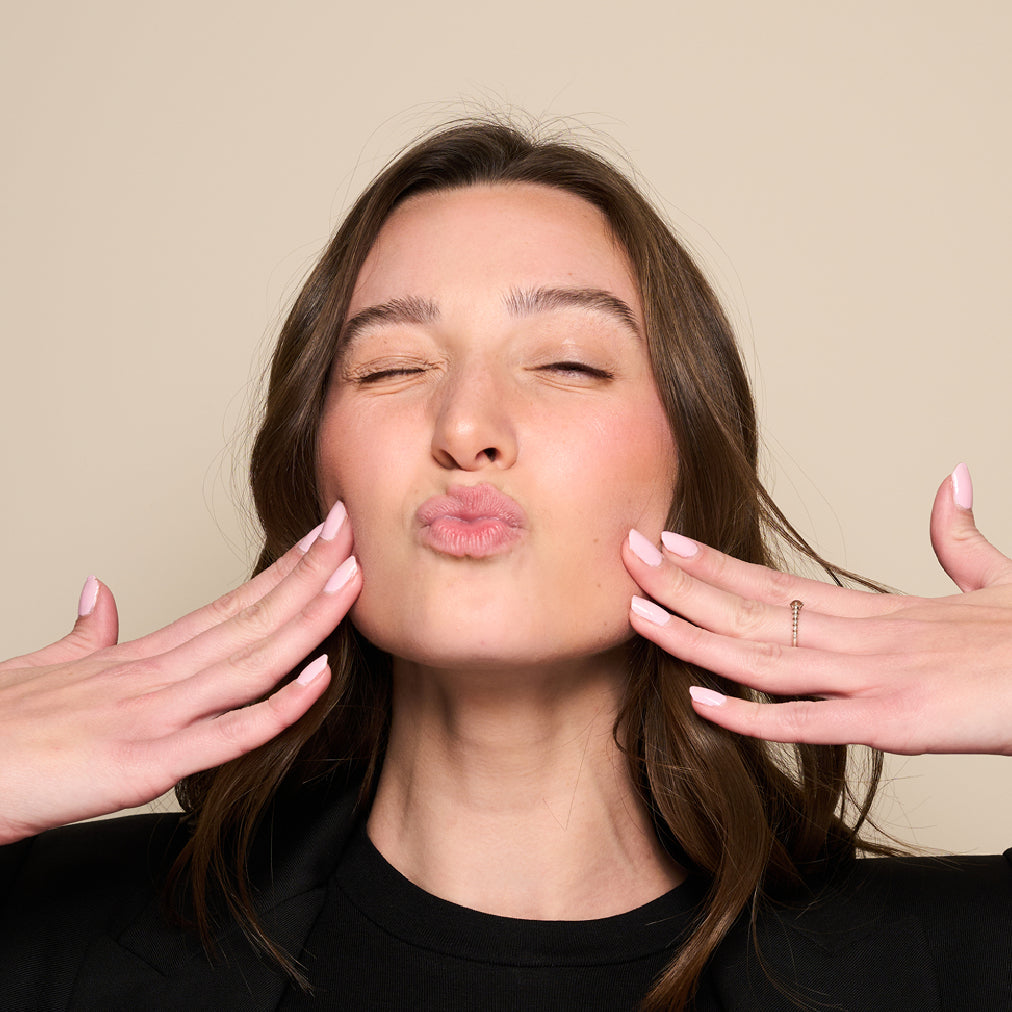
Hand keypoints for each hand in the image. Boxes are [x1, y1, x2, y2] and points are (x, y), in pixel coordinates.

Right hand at [0, 500, 360, 843]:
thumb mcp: (43, 668)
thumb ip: (85, 633)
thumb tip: (102, 594)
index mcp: (139, 656)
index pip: (228, 605)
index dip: (281, 573)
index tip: (318, 541)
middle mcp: (155, 675)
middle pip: (249, 618)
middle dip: (308, 574)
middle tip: (352, 531)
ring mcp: (153, 715)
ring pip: (250, 659)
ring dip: (308, 618)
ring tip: (351, 579)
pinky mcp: (142, 764)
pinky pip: (226, 734)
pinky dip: (277, 706)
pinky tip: (319, 677)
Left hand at [623, 466, 1011, 756]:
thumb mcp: (994, 582)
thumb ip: (959, 538)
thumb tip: (951, 482)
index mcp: (875, 611)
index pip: (776, 581)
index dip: (717, 564)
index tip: (668, 540)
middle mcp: (861, 637)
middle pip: (753, 608)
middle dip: (683, 584)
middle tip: (625, 554)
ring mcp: (872, 679)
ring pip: (763, 656)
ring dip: (695, 636)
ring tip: (639, 612)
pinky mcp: (894, 724)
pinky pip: (807, 722)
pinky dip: (750, 716)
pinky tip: (699, 704)